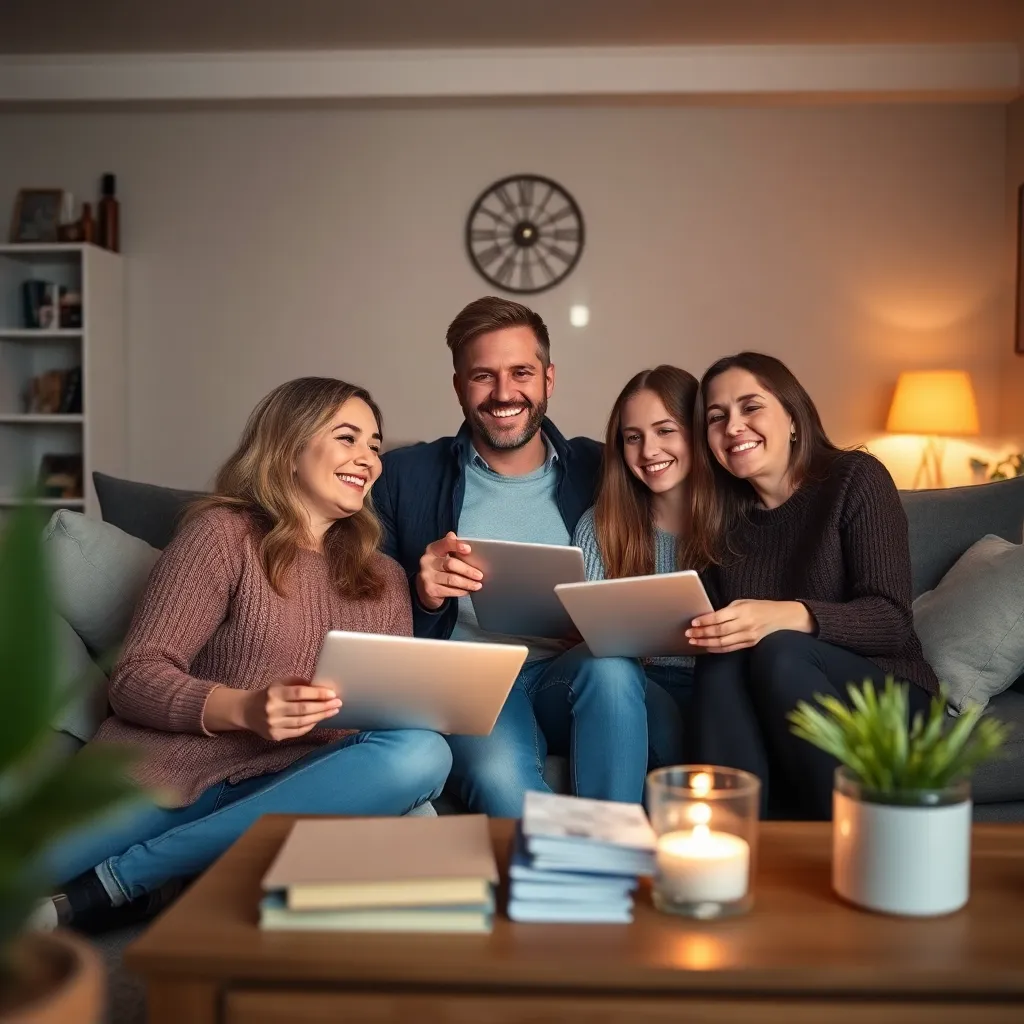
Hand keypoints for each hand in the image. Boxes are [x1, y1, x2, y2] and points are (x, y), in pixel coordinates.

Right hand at [242, 678, 342, 741]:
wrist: (247, 711)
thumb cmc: (270, 694)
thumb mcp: (281, 683)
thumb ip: (300, 684)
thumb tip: (322, 688)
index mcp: (275, 693)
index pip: (300, 693)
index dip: (318, 694)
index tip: (332, 694)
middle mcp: (273, 709)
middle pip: (304, 709)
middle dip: (324, 706)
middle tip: (338, 703)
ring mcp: (273, 724)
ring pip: (302, 722)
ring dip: (320, 716)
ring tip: (333, 711)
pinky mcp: (275, 735)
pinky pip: (298, 731)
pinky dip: (310, 725)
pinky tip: (319, 719)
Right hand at [415, 531, 482, 610]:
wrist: (425, 587)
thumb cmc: (440, 568)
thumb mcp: (444, 555)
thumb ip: (452, 547)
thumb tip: (457, 538)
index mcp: (432, 549)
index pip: (445, 544)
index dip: (456, 545)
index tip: (468, 549)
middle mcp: (427, 561)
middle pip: (450, 564)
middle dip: (467, 570)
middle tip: (479, 575)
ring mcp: (427, 576)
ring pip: (451, 579)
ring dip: (467, 583)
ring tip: (477, 585)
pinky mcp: (430, 590)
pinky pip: (449, 591)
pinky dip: (461, 591)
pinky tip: (468, 591)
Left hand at [685, 600, 813, 653]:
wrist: (784, 618)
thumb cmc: (762, 607)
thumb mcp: (744, 602)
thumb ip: (727, 610)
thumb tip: (708, 616)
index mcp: (743, 610)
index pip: (720, 617)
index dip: (705, 621)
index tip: (693, 622)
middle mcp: (746, 624)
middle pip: (720, 631)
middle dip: (702, 633)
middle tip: (689, 633)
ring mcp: (749, 636)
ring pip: (723, 642)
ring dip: (706, 643)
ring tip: (693, 641)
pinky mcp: (750, 644)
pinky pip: (730, 648)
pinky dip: (717, 649)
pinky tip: (707, 647)